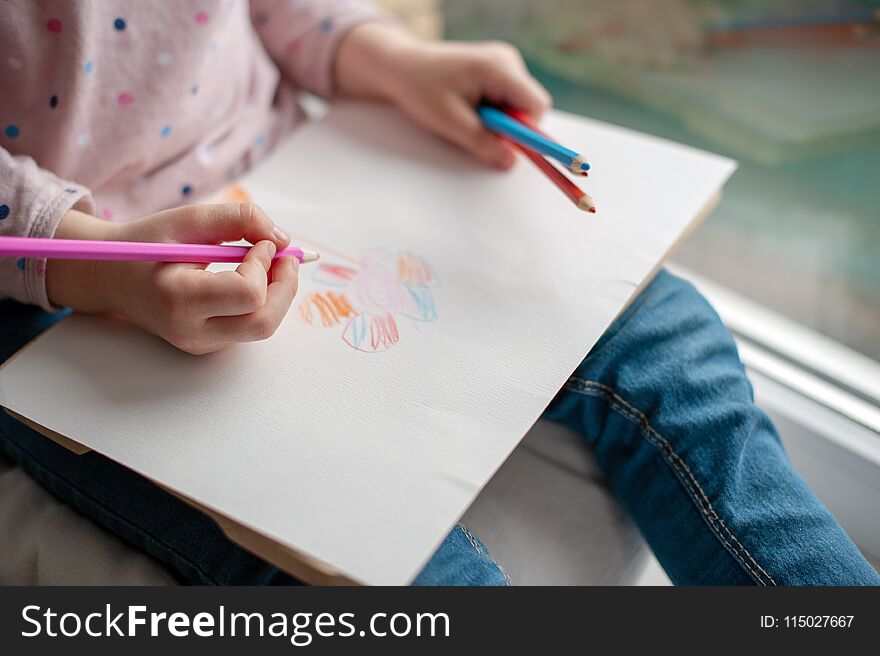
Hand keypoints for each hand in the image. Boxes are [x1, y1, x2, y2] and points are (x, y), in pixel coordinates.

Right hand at [46, 204, 298, 354]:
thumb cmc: (146, 244)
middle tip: (287, 256)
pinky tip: (251, 276)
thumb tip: (284, 239)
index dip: (264, 265)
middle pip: (264, 322)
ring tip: (268, 261)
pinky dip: (262, 300)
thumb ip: (238, 219)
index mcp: (178, 299)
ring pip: (263, 326)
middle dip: (286, 286)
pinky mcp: (208, 346)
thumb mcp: (187, 219)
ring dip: (278, 293)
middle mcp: (190, 331)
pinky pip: (250, 326)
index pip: (247, 294)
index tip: (261, 243)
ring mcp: (200, 344)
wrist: (111, 277)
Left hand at [335, 23, 551, 168]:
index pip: (536, 105)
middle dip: (511, 128)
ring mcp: (504, 63)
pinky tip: (470, 109)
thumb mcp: (449, 123)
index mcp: (498, 68)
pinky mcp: (498, 71)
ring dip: (499, 121)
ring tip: (466, 116)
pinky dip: (493, 113)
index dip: (532, 133)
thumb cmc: (421, 89)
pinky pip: (508, 101)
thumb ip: (482, 143)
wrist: (401, 67)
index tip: (532, 155)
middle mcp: (507, 61)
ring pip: (519, 106)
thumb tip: (511, 162)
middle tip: (478, 133)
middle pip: (530, 107)